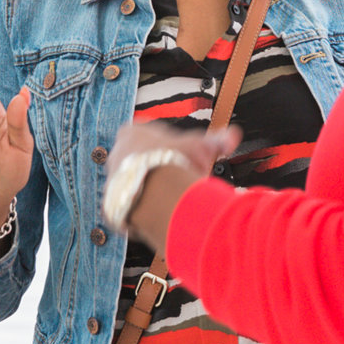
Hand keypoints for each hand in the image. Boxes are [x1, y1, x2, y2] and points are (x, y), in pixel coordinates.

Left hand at [109, 119, 241, 259]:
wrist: (156, 194)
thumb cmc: (174, 164)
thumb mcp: (200, 147)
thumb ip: (216, 141)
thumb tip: (233, 136)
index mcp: (132, 133)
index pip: (148, 134)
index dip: (169, 145)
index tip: (182, 155)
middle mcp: (117, 154)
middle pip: (141, 159)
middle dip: (160, 167)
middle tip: (179, 177)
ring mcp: (111, 179)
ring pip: (134, 182)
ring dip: (151, 188)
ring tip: (172, 197)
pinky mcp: (111, 204)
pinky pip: (129, 205)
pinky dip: (143, 208)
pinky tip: (159, 211)